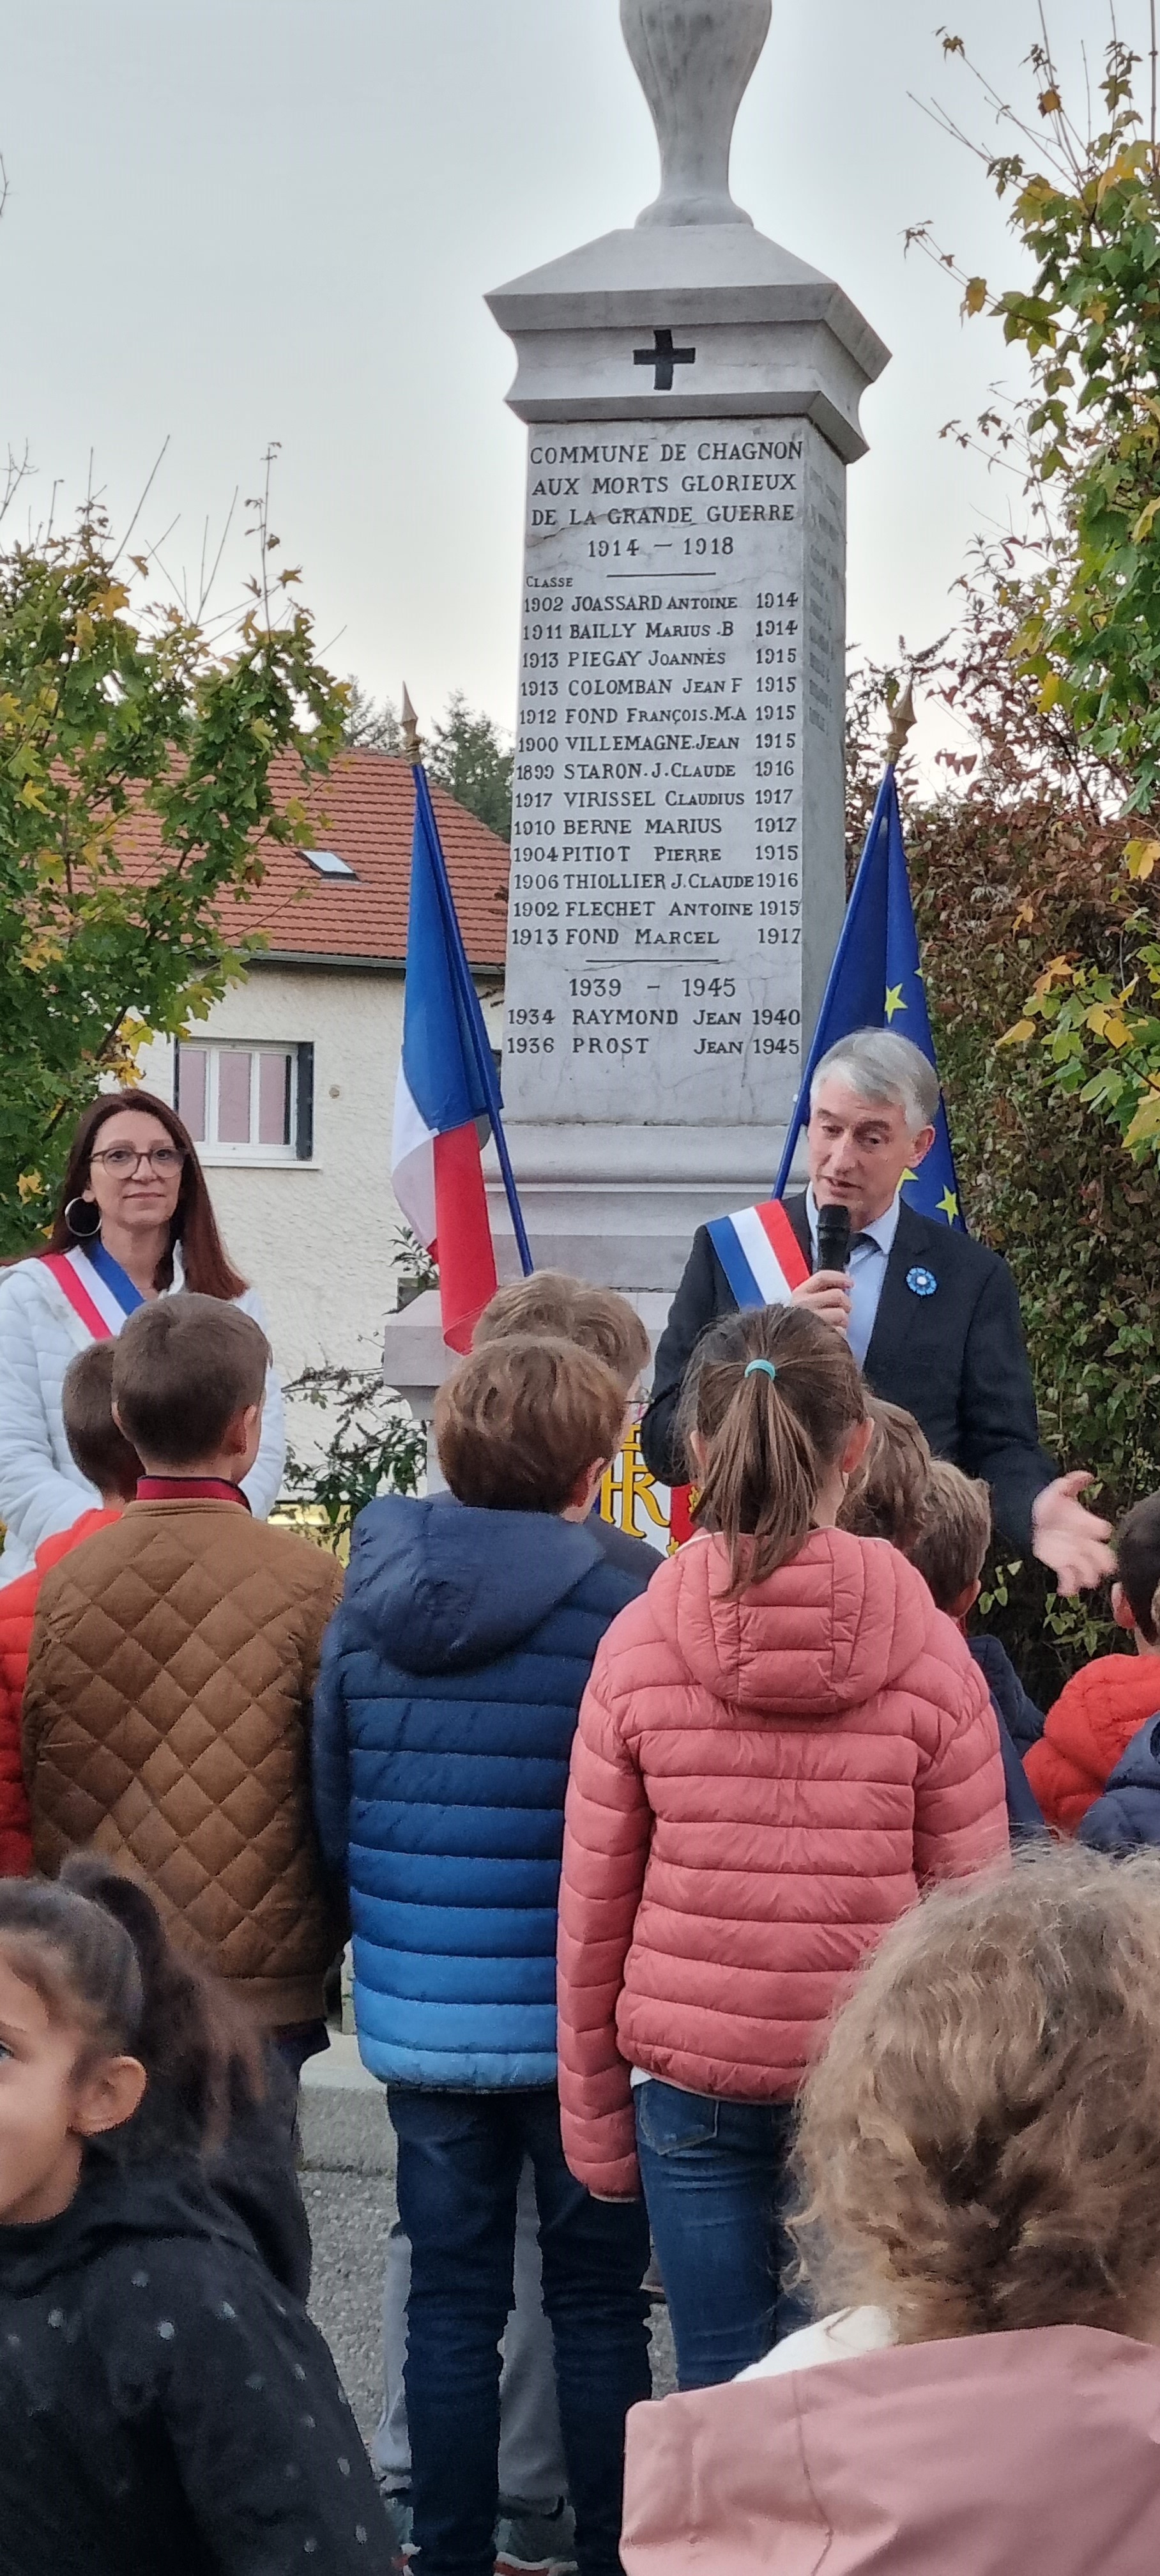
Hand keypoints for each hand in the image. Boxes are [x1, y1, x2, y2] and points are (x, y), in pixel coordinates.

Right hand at [791, 1269, 851, 1334]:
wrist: (778, 1358)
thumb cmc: (788, 1333)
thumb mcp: (795, 1309)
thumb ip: (814, 1297)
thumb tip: (840, 1289)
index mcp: (798, 1295)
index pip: (822, 1278)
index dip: (839, 1278)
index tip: (850, 1283)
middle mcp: (804, 1305)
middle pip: (837, 1295)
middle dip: (845, 1303)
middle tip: (844, 1311)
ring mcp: (812, 1322)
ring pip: (841, 1314)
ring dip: (843, 1322)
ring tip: (835, 1328)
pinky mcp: (820, 1338)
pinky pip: (840, 1333)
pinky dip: (840, 1336)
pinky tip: (831, 1340)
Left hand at [1031, 1471, 1114, 1595]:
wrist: (1030, 1516)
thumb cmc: (1049, 1504)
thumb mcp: (1059, 1490)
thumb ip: (1072, 1482)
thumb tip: (1087, 1475)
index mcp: (1087, 1525)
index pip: (1102, 1530)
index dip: (1100, 1531)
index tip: (1099, 1531)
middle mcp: (1085, 1542)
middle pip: (1103, 1557)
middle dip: (1103, 1562)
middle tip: (1100, 1566)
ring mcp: (1074, 1555)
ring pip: (1088, 1572)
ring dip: (1088, 1577)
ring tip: (1083, 1579)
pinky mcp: (1061, 1565)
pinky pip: (1069, 1580)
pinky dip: (1068, 1586)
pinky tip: (1064, 1589)